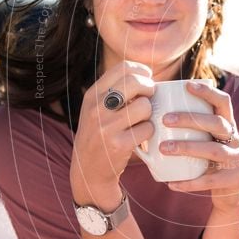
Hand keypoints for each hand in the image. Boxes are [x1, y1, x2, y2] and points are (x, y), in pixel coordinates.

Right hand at [70, 61, 154, 203]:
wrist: (88, 170)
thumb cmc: (99, 134)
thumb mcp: (97, 108)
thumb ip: (115, 91)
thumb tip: (146, 75)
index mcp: (92, 94)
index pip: (123, 67)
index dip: (142, 72)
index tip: (147, 80)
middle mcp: (96, 108)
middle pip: (135, 82)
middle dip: (150, 89)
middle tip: (150, 99)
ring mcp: (106, 127)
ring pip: (145, 106)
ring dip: (150, 114)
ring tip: (141, 122)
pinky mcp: (118, 144)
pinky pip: (147, 129)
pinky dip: (149, 133)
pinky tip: (139, 137)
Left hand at [159, 81, 238, 214]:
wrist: (231, 192)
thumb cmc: (208, 161)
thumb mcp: (204, 142)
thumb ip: (187, 130)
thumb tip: (146, 119)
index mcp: (227, 125)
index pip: (223, 102)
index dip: (208, 92)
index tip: (187, 86)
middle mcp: (235, 139)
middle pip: (216, 123)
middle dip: (190, 119)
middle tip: (165, 119)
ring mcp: (236, 159)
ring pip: (213, 150)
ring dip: (187, 147)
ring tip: (163, 149)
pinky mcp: (234, 179)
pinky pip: (210, 179)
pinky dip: (190, 182)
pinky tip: (172, 183)